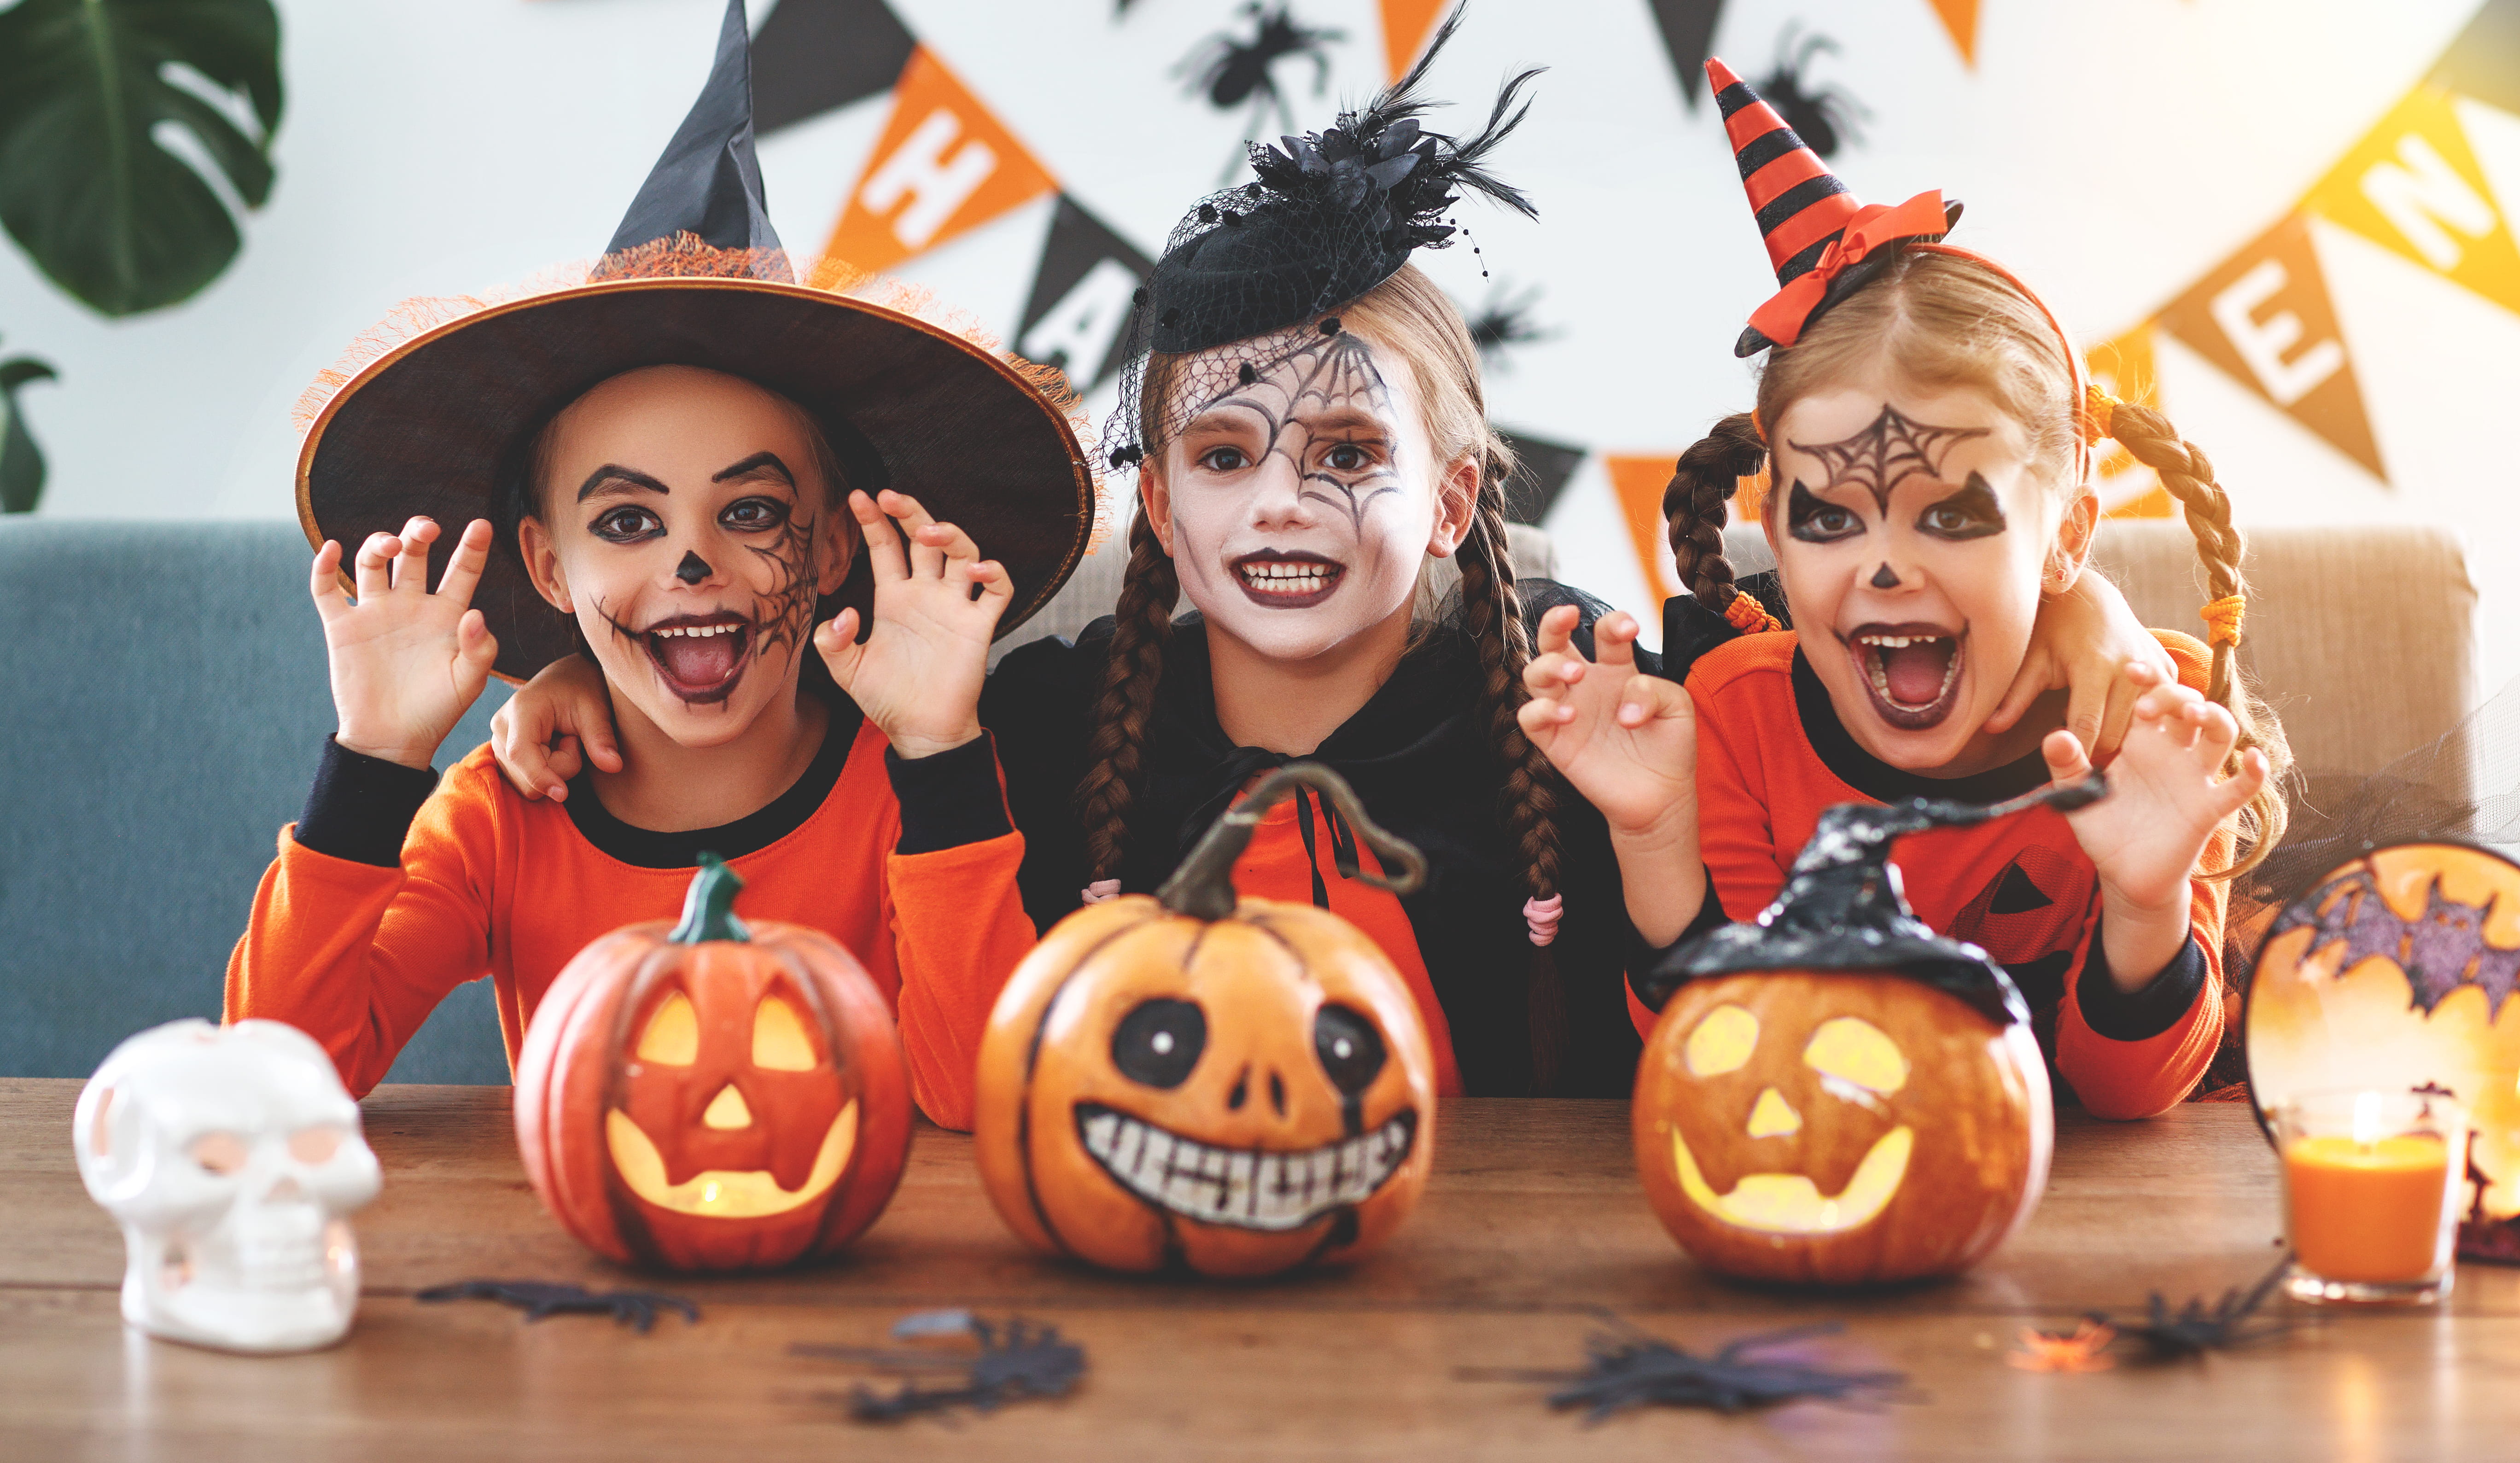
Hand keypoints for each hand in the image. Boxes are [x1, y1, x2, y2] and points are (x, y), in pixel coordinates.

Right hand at [312, 517, 497, 770]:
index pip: (462, 571)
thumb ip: (481, 649)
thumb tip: (476, 613)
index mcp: (446, 614)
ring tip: (390, 545)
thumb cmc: (437, 711)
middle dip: (418, 533)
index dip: (471, 548)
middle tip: (427, 529)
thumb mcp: (468, 682)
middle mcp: (411, 605)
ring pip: (372, 562)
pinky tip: (330, 549)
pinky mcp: (343, 627)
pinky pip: (326, 590)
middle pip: (413, 554)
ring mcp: (375, 613)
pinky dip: (323, 567)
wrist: (392, 740)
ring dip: (378, 544)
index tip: (481, 525)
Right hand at [489, 653, 617, 801]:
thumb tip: (614, 766)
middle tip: (574, 738)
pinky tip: (552, 749)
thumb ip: (601, 737)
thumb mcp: (595, 708)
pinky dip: (545, 772)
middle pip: (527, 777)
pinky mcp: (503, 754)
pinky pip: (525, 782)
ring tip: (563, 740)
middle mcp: (501, 727)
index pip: (521, 753)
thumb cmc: (581, 688)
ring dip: (554, 770)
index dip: (541, 777)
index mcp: (521, 709)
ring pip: (527, 784)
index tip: (564, 794)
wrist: (567, 678)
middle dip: (560, 767)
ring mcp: (497, 742)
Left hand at [814, 490, 1009, 759]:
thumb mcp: (846, 670)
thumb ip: (833, 642)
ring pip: (963, 554)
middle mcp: (926, 595)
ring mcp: (954, 608)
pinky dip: (994, 575)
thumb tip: (845, 614)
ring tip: (930, 532)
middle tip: (892, 496)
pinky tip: (979, 572)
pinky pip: (998, 591)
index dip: (874, 521)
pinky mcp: (979, 627)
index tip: (859, 497)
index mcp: (893, 598)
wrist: (920, 731)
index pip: (886, 547)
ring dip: (950, 536)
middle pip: (925, 540)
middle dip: (911, 513)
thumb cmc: (886, 699)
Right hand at [1515, 607, 1694, 839]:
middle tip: (1568, 615)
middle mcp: (1586, 686)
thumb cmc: (1670, 749)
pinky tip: (1569, 715)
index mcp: (1616, 670)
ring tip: (1576, 673)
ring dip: (1549, 664)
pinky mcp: (1555, 742)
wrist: (1662, 798)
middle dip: (1554, 621)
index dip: (1613, 622)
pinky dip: (1541, 710)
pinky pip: (1530, 717)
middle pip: (1554, 642)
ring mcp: (1568, 712)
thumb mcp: (1677, 708)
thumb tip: (1621, 706)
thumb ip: (1654, 689)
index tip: (1630, 629)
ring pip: (1534, 674)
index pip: (1604, 633)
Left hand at [1989, 571, 2176, 762]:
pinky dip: (2139, 720)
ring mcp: (2154, 668)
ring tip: (2092, 724)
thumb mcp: (2032, 660)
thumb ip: (2013, 697)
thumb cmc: (2054, 628)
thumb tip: (1987, 727)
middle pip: (2116, 733)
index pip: (2087, 725)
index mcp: (2095, 666)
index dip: (2074, 751)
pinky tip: (2115, 711)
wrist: (2092, 595)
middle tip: (2073, 744)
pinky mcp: (2168, 670)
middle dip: (2093, 746)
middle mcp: (2131, 669)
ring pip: (2139, 727)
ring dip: (2116, 734)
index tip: (2062, 764)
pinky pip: (2158, 710)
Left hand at [2044, 662, 2267, 984]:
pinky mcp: (2209, 808)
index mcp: (2142, 743)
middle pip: (2190, 707)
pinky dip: (2253, 772)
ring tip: (2195, 715)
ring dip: (2215, 718)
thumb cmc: (2104, 828)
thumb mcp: (2077, 795)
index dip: (2149, 679)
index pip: (2153, 698)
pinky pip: (2240, 788)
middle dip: (2175, 695)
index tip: (2132, 667)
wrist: (2123, 873)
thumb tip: (2055, 735)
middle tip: (2147, 704)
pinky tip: (2252, 758)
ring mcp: (2194, 779)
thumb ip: (2067, 765)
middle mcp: (2173, 754)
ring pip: (2221, 735)